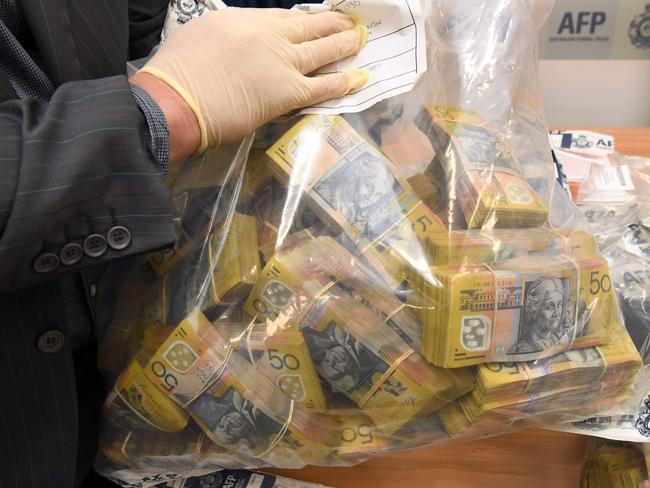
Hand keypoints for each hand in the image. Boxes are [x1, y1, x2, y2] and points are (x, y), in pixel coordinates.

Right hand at [138, 8, 368, 155]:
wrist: (177, 100)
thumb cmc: (178, 72)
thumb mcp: (201, 35)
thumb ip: (227, 37)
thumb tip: (236, 46)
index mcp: (245, 20)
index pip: (283, 17)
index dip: (304, 21)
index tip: (314, 21)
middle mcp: (269, 35)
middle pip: (309, 26)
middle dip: (332, 23)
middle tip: (349, 21)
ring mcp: (282, 62)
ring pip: (322, 49)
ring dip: (345, 42)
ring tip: (360, 38)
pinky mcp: (289, 91)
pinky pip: (323, 85)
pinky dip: (344, 81)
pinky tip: (360, 78)